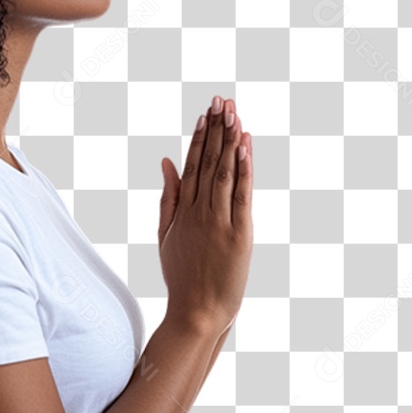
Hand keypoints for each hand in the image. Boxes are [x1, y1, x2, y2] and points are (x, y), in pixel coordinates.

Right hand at [158, 96, 253, 336]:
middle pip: (208, 162)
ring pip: (223, 173)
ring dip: (229, 141)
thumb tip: (167, 162)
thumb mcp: (166, 234)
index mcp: (182, 211)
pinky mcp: (238, 234)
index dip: (199, 137)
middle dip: (216, 130)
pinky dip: (243, 170)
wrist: (196, 312)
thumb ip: (167, 197)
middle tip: (222, 100)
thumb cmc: (183, 277)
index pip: (191, 165)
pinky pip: (240, 195)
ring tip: (233, 113)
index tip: (205, 112)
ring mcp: (218, 222)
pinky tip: (244, 146)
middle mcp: (199, 212)